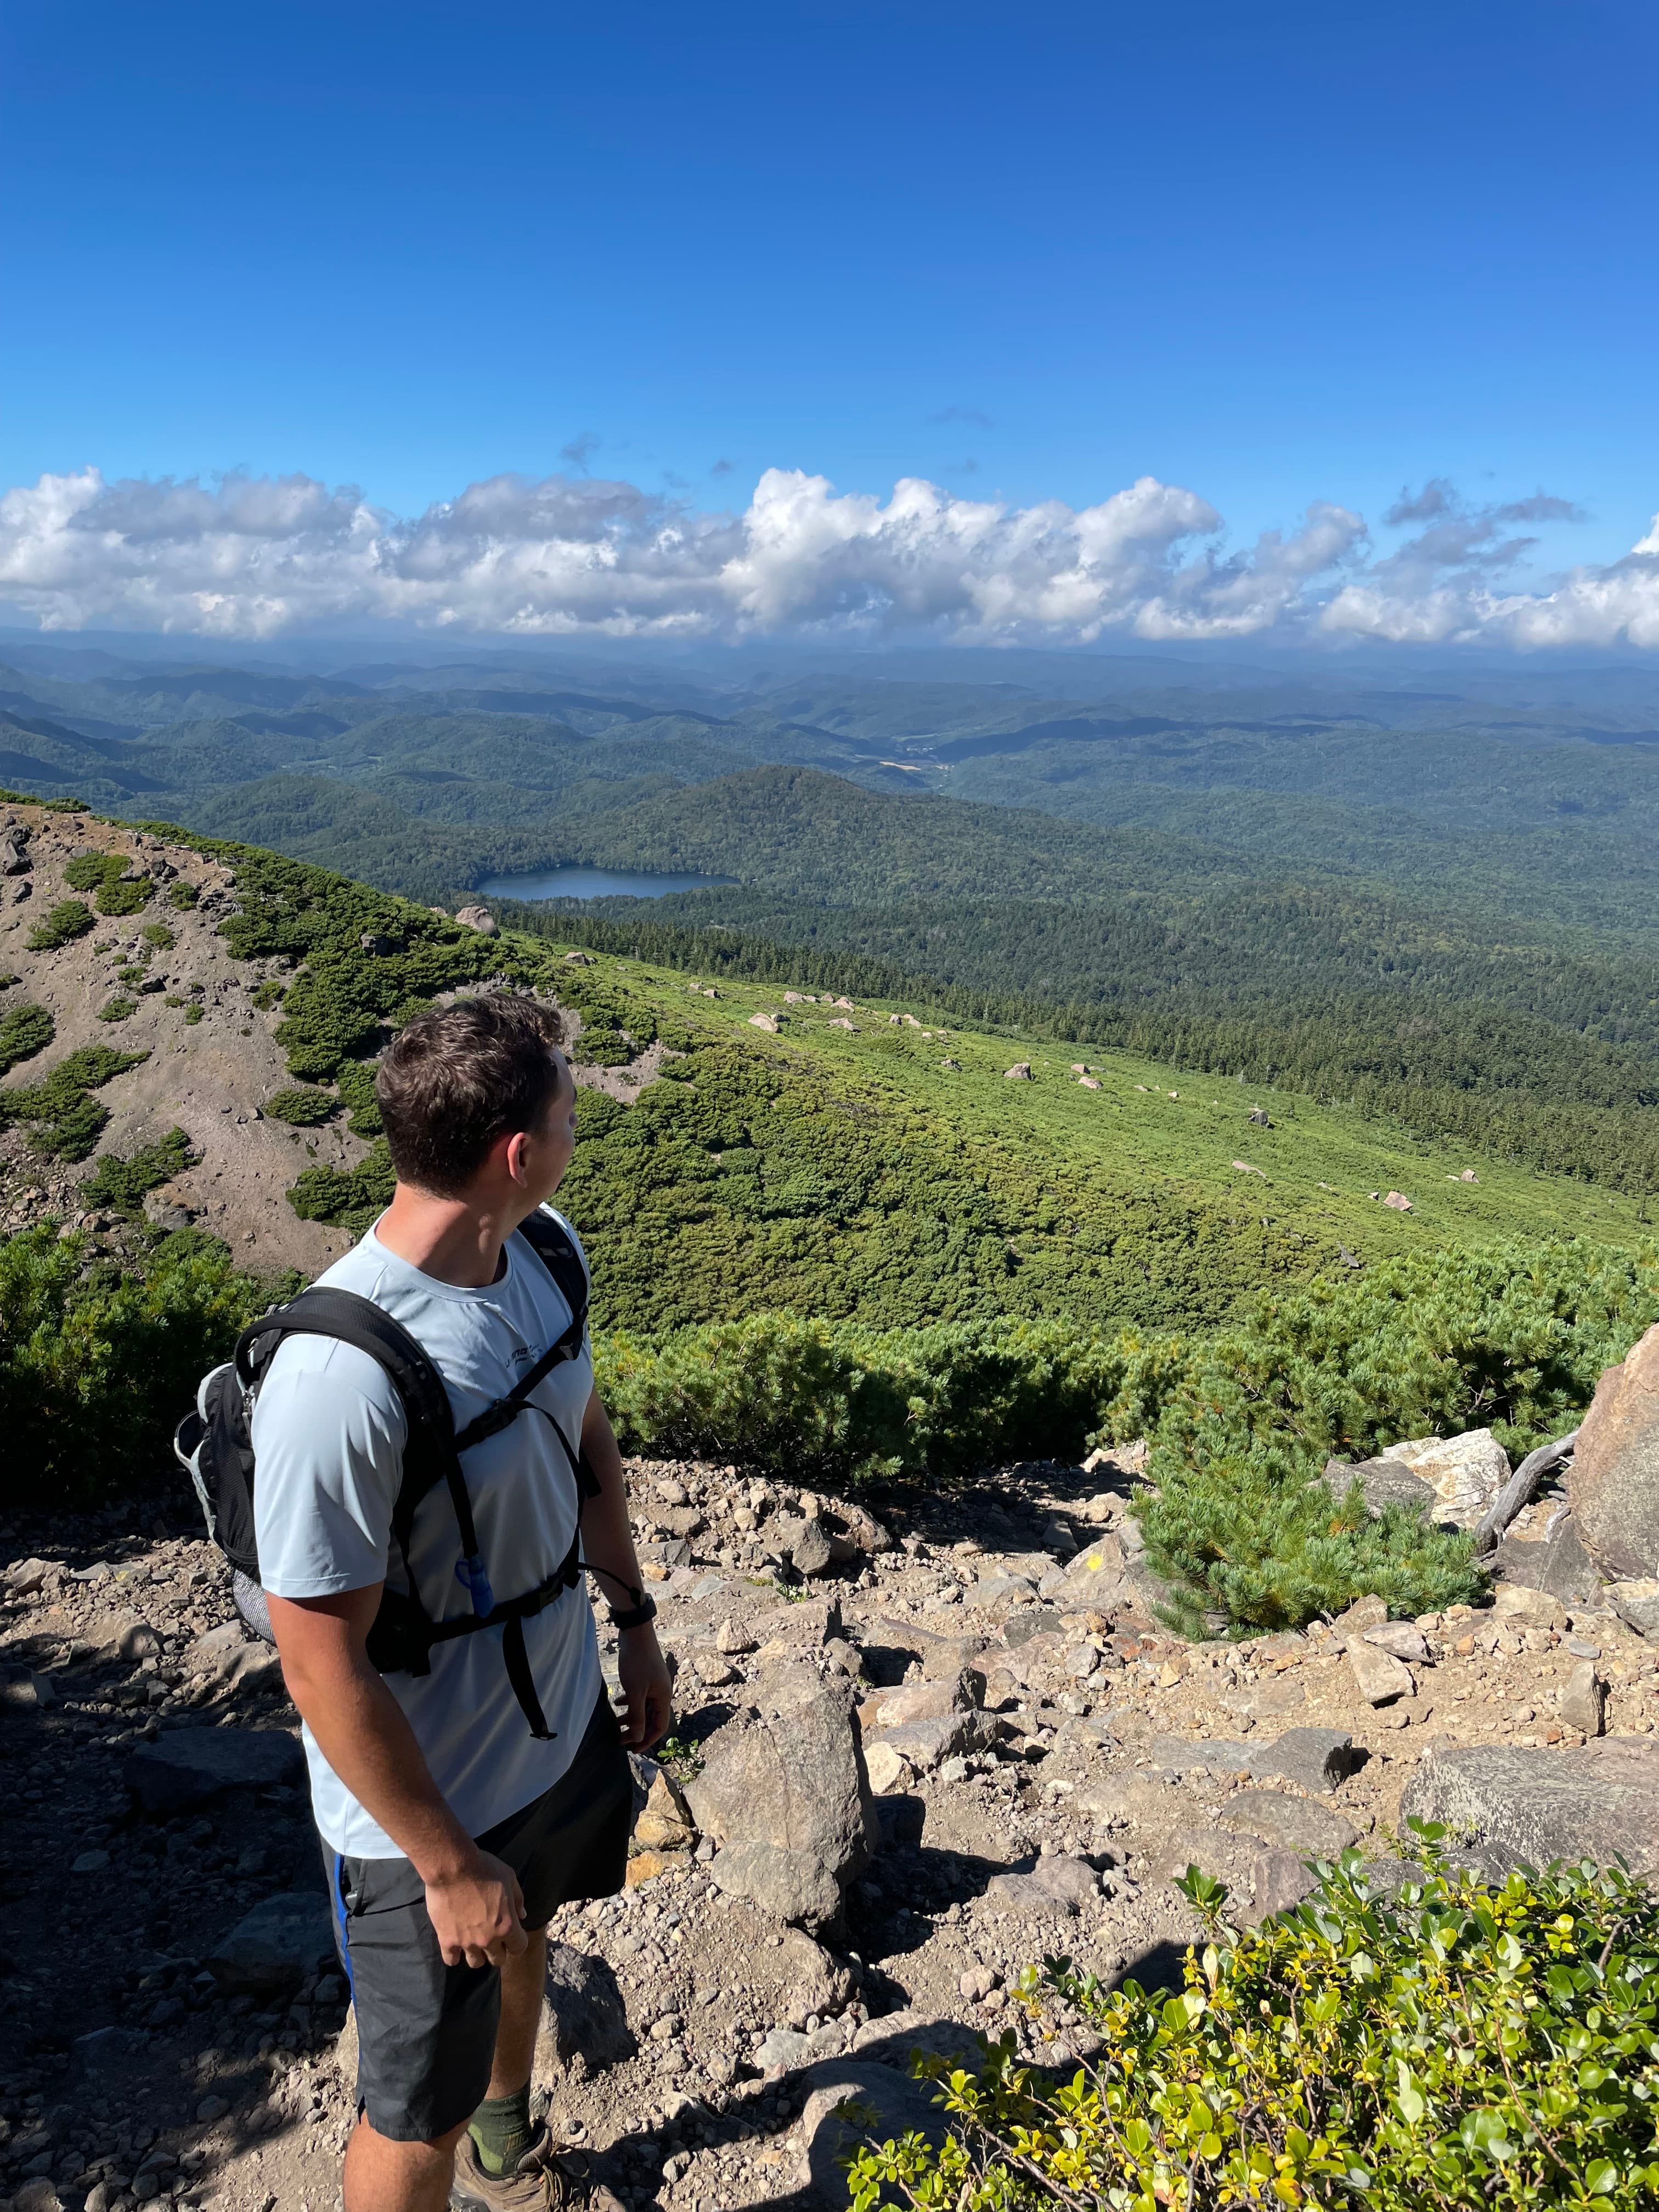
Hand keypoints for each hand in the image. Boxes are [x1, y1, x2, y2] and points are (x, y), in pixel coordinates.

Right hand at [423, 1848, 527, 1968]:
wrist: (452, 1868)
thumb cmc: (484, 1869)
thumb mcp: (509, 1878)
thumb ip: (518, 1899)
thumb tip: (522, 1915)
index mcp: (507, 1925)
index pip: (519, 1948)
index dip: (516, 1942)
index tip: (512, 1935)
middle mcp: (488, 1939)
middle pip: (498, 1960)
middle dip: (498, 1950)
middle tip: (492, 1938)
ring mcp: (467, 1942)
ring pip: (476, 1963)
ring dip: (477, 1955)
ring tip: (474, 1942)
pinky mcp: (447, 1940)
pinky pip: (451, 1960)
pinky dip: (454, 1956)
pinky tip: (455, 1945)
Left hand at [617, 1624, 672, 1749]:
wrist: (636, 1634)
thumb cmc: (637, 1662)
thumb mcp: (635, 1692)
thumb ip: (637, 1716)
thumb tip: (638, 1737)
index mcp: (663, 1698)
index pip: (660, 1726)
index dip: (647, 1740)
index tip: (632, 1749)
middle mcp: (661, 1693)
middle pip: (651, 1718)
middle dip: (636, 1730)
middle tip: (619, 1739)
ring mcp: (653, 1684)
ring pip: (644, 1707)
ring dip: (631, 1717)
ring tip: (616, 1723)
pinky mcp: (645, 1677)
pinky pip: (639, 1696)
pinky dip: (629, 1703)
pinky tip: (618, 1702)